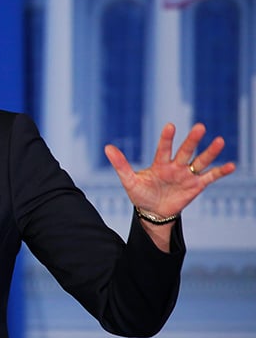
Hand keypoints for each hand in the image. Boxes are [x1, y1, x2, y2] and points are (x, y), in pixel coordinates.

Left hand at [104, 123, 235, 249]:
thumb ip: (120, 164)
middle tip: (200, 127)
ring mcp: (187, 175)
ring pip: (200, 161)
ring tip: (219, 140)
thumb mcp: (129, 180)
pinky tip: (231, 165)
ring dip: (210, 152)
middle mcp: (175, 166)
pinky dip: (220, 172)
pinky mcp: (196, 186)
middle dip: (192, 140)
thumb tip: (107, 147)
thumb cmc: (141, 194)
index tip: (170, 126)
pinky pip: (210, 177)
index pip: (163, 148)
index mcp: (159, 163)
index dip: (167, 138)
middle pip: (185, 151)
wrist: (153, 212)